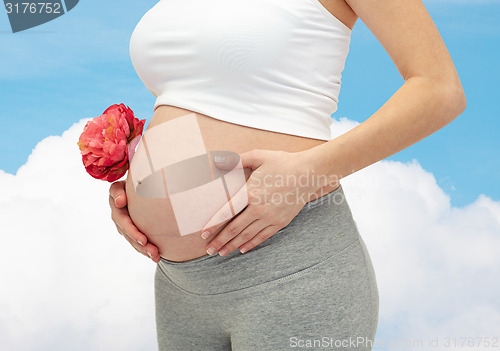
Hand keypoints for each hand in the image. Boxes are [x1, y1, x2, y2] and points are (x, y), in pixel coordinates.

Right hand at [109, 180, 160, 262]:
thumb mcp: (131, 179)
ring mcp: (123, 223)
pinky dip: (146, 250)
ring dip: (143, 249)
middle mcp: (118, 213)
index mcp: (116, 198)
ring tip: (155, 255)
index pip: (119, 210)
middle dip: (136, 238)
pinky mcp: (131, 230)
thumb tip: (120, 201)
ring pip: (132, 239)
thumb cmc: (139, 179)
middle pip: (125, 229)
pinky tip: (156, 257)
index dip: (128, 223)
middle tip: (148, 245)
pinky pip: (137, 242)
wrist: (144, 184)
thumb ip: (123, 189)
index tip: (140, 235)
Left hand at [200, 149, 329, 256]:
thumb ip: (236, 160)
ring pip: (247, 235)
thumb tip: (215, 160)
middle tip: (209, 250)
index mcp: (251, 192)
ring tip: (221, 253)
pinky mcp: (280, 222)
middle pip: (235, 228)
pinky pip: (263, 236)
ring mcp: (270, 217)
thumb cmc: (282, 162)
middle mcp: (259, 208)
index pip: (227, 212)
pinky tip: (242, 249)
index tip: (203, 234)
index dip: (214, 224)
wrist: (308, 174)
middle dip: (220, 240)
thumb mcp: (259, 156)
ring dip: (232, 245)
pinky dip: (251, 244)